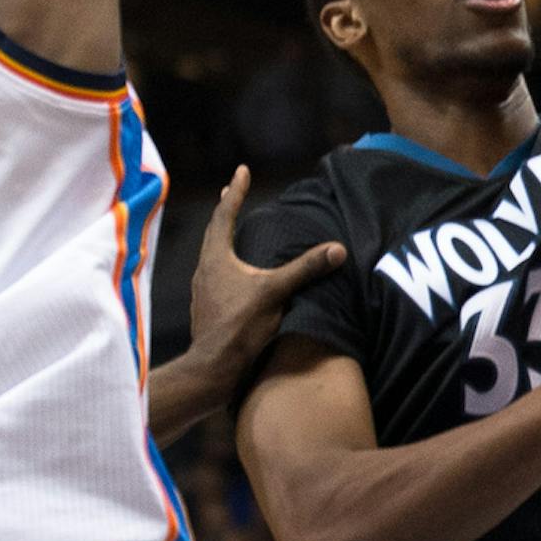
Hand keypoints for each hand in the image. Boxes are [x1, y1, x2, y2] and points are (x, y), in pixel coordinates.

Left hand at [188, 167, 344, 389]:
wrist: (213, 369)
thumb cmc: (240, 327)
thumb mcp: (276, 293)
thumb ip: (305, 269)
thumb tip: (337, 249)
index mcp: (216, 258)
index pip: (225, 215)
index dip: (236, 192)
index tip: (241, 170)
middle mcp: (204, 270)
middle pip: (214, 233)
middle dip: (227, 211)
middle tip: (233, 193)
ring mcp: (203, 292)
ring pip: (213, 256)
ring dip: (224, 239)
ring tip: (235, 232)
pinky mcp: (207, 309)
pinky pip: (216, 276)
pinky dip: (227, 264)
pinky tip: (238, 275)